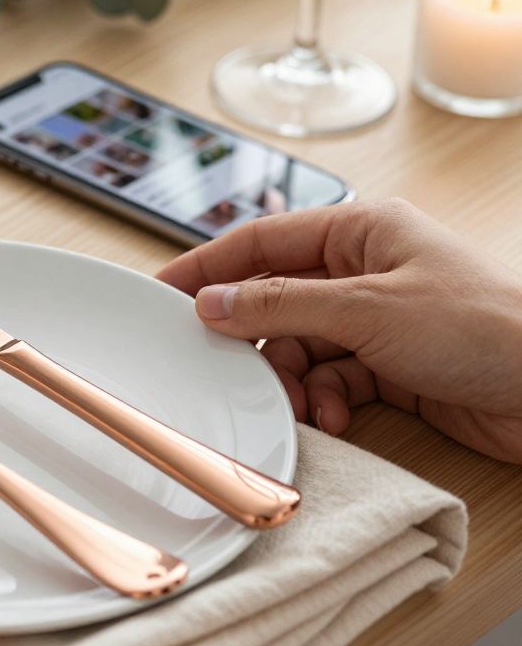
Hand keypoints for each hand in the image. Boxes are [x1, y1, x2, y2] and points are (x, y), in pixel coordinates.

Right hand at [157, 199, 521, 461]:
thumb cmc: (484, 328)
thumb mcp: (368, 308)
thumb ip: (281, 304)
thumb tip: (212, 302)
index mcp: (362, 231)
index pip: (262, 241)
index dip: (208, 267)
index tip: (161, 293)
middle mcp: (365, 271)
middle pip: (276, 300)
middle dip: (256, 341)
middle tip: (224, 369)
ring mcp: (377, 320)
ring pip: (300, 346)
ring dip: (294, 380)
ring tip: (305, 404)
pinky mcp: (391, 366)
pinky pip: (331, 378)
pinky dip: (327, 399)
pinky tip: (337, 414)